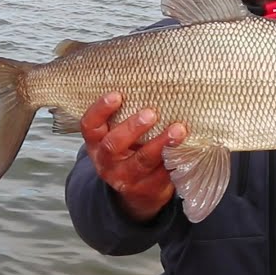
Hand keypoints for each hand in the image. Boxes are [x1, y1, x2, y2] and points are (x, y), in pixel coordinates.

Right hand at [80, 92, 186, 222]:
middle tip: (151, 113)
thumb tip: (151, 81)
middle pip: (113, 145)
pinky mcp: (148, 189)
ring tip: (178, 129)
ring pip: (142, 161)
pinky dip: (175, 158)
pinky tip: (186, 146)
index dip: (100, 110)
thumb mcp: (118, 135)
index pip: (89, 126)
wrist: (137, 193)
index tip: (117, 94)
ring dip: (161, 143)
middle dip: (132, 128)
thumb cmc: (130, 150)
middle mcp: (106, 162)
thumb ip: (125, 116)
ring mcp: (126, 178)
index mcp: (96, 144)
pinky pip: (162, 173)